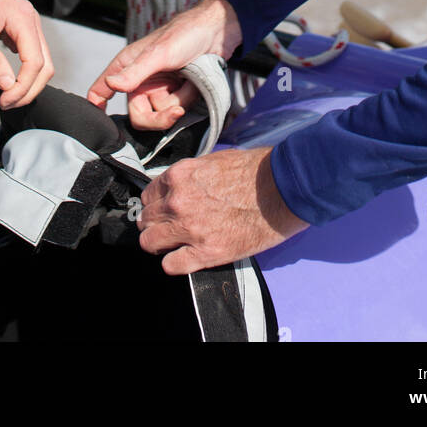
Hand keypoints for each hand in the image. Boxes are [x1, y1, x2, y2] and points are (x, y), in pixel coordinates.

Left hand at [0, 0, 52, 107]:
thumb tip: (8, 86)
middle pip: (44, 65)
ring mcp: (27, 23)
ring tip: (7, 96)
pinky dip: (23, 71)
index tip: (5, 101)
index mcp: (22, 19)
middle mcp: (30, 20)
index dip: (22, 87)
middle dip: (28, 89)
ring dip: (27, 82)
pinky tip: (6, 78)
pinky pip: (30, 54)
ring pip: (40, 61)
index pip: (35, 63)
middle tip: (7, 103)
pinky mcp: (19, 27)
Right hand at [87, 0, 242, 128]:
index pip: (101, 90)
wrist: (218, 32)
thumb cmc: (185, 34)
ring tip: (189, 81)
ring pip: (162, 114)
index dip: (97, 106)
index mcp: (127, 67)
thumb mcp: (159, 53)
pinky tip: (194, 84)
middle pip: (139, 116)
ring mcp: (159, 88)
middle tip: (176, 110)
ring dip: (180, 101)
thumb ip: (135, 72)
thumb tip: (111, 84)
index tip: (99, 122)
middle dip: (160, 116)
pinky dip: (188, 99)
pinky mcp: (176, 93)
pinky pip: (178, 109)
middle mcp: (140, 80)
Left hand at [137, 146, 307, 274]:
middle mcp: (178, 202)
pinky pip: (172, 265)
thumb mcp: (213, 160)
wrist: (280, 188)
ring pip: (150, 243)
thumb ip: (190, 176)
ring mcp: (190, 228)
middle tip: (166, 227)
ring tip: (171, 244)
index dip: (154, 204)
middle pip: (146, 219)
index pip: (148, 195)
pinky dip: (174, 263)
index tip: (161, 209)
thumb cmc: (254, 171)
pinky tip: (185, 257)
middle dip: (154, 223)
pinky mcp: (206, 253)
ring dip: (158, 244)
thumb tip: (181, 186)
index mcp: (179, 176)